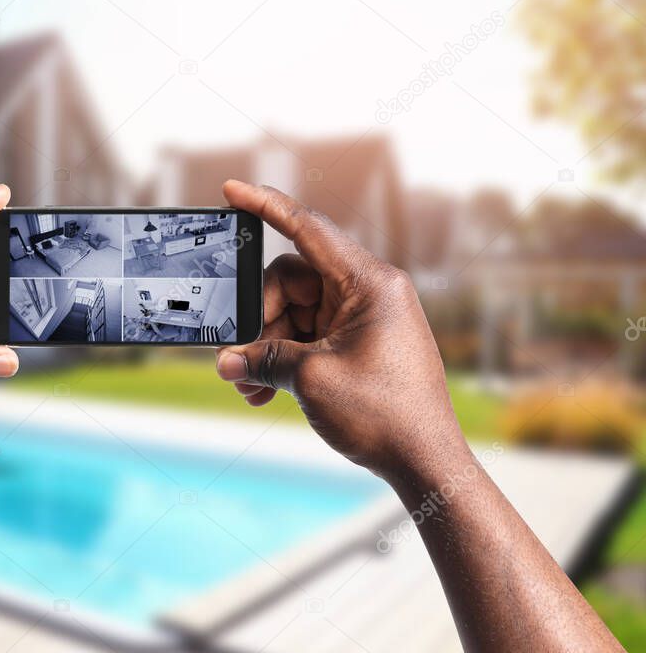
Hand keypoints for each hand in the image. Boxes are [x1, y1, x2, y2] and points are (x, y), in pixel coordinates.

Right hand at [216, 181, 464, 478]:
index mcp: (370, 283)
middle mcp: (369, 292)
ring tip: (250, 385)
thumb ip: (263, 360)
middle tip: (242, 357)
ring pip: (296, 313)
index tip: (232, 191)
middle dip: (260, 319)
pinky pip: (309, 337)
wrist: (425, 462)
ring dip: (268, 347)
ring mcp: (364, 318)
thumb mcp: (312, 381)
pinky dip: (285, 359)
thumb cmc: (386, 415)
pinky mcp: (358, 343)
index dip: (266, 206)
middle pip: (292, 282)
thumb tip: (227, 360)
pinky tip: (265, 391)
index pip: (308, 228)